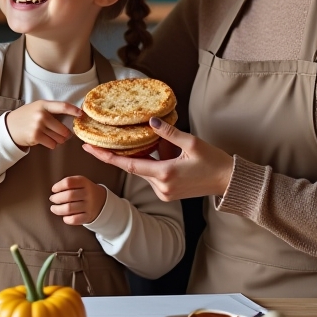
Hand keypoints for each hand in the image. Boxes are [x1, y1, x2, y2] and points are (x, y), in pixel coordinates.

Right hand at [5, 99, 80, 149]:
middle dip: (65, 134)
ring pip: (59, 138)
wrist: (9, 126)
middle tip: (63, 134)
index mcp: (43, 105)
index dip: (74, 110)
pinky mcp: (35, 136)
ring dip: (58, 140)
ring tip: (49, 136)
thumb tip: (71, 115)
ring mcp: (38, 126)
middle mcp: (41, 114)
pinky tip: (43, 140)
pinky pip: (52, 144)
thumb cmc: (26, 117)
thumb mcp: (37, 108)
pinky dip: (51, 144)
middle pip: (63, 128)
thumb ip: (51, 110)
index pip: (62, 106)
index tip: (81, 114)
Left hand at [49, 175, 107, 225]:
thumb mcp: (80, 182)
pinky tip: (64, 216)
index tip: (53, 189)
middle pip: (68, 196)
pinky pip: (74, 220)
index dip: (58, 186)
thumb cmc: (84, 190)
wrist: (101, 201)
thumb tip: (54, 190)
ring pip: (69, 209)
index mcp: (84, 182)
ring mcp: (89, 206)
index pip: (69, 182)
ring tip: (53, 208)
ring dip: (57, 209)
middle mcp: (88, 194)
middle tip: (52, 199)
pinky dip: (66, 219)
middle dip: (56, 198)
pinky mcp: (88, 217)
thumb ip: (68, 183)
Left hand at [82, 117, 234, 202]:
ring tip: (148, 143)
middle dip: (121, 154)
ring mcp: (164, 194)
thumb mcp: (191, 142)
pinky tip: (157, 153)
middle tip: (102, 140)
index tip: (88, 148)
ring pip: (143, 172)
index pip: (127, 165)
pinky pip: (152, 177)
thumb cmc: (213, 160)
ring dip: (141, 158)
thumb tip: (149, 122)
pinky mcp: (168, 195)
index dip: (105, 156)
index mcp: (165, 174)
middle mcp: (161, 187)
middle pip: (133, 168)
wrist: (228, 182)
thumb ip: (168, 133)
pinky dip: (150, 164)